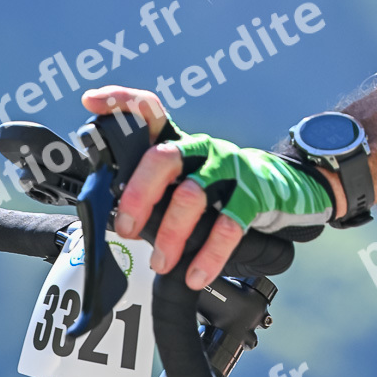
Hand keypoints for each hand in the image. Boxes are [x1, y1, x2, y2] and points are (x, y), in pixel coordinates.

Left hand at [81, 88, 336, 287]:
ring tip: (160, 262)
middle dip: (138, 194)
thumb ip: (154, 191)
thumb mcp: (188, 180)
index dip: (121, 101)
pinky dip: (210, 255)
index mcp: (181, 142)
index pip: (150, 111)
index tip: (91, 103)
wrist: (284, 190)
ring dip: (171, 234)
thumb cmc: (222, 189)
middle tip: (125, 226)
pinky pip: (228, 226)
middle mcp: (202, 149)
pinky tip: (196, 274)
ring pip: (192, 195)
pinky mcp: (255, 194)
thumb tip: (114, 222)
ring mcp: (230, 168)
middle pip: (163, 157)